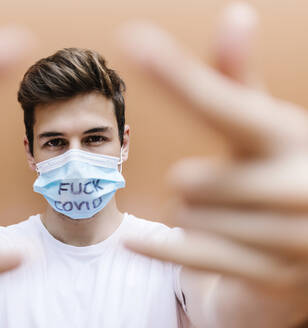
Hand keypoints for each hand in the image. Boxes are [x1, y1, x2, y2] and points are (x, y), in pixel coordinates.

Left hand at [119, 2, 306, 324]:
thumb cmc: (274, 175)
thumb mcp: (261, 129)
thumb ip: (237, 83)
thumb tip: (236, 15)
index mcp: (292, 135)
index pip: (219, 102)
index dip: (175, 75)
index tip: (131, 40)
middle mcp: (300, 183)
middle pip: (192, 181)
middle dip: (193, 187)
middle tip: (220, 191)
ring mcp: (293, 236)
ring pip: (189, 218)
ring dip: (193, 219)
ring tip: (228, 220)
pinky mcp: (274, 276)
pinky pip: (195, 255)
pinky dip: (161, 248)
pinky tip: (133, 242)